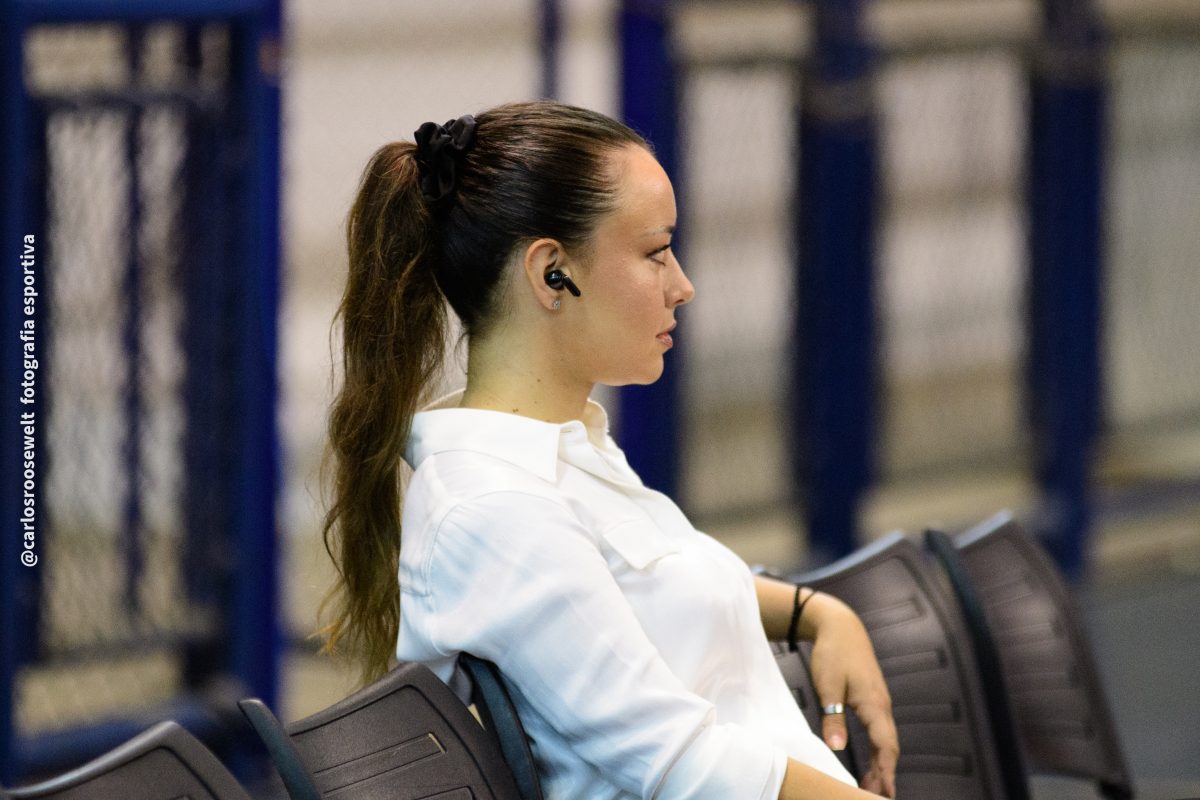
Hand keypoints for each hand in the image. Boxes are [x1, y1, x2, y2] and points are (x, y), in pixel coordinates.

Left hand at [804, 593, 898, 797]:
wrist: (840, 626)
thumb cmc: (833, 652)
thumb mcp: (828, 686)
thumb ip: (832, 716)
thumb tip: (836, 747)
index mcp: (874, 703)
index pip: (885, 745)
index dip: (885, 771)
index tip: (884, 792)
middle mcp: (881, 705)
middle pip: (889, 747)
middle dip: (885, 773)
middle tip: (878, 797)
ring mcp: (879, 702)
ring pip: (885, 740)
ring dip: (880, 764)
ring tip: (873, 787)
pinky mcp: (872, 699)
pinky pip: (879, 731)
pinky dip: (877, 750)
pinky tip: (870, 761)